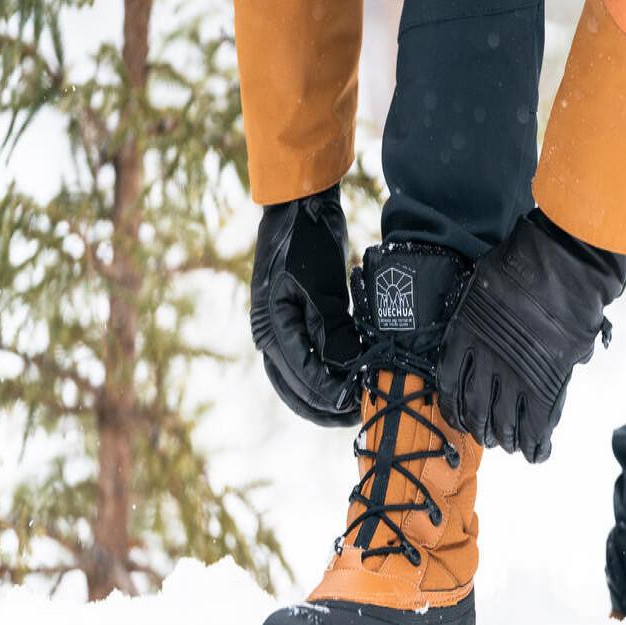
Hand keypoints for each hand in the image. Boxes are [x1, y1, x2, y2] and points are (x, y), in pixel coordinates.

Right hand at [250, 184, 361, 426]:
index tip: (354, 403)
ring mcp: (276, 332)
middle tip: (357, 415)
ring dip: (320, 401)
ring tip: (350, 411)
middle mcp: (268, 334)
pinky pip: (300, 367)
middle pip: (293, 387)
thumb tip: (344, 368)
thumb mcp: (321, 284)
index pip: (300, 373)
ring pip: (293, 384)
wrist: (299, 208)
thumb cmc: (308, 240)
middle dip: (325, 407)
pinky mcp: (289, 327)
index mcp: (271, 324)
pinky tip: (340, 389)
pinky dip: (318, 382)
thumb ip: (330, 326)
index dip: (328, 392)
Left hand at [437, 210, 625, 462]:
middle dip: (480, 428)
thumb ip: (480, 316)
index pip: (448, 383)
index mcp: (462, 337)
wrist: (560, 266)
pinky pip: (535, 427)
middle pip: (474, 409)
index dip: (452, 406)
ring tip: (510, 444)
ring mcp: (513, 377)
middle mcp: (482, 363)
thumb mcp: (483, 286)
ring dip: (505, 438)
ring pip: (501, 423)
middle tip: (487, 436)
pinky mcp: (543, 387)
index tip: (456, 417)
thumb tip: (481, 331)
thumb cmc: (523, 263)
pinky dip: (536, 445)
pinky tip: (537, 454)